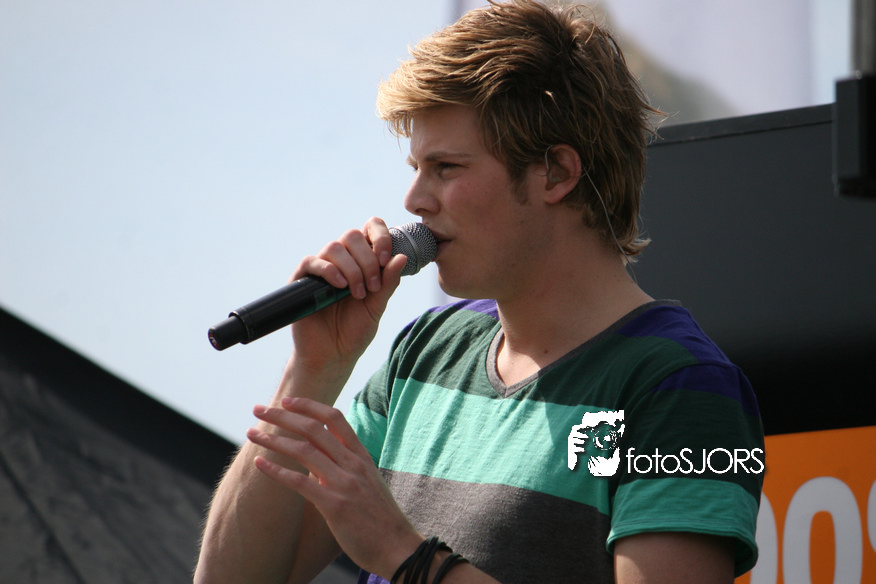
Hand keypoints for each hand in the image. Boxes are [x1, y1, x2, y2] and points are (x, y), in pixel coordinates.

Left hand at [247, 397, 422, 578]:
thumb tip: (317, 462)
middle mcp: (353, 464)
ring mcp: (344, 483)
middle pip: (313, 428)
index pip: (334, 418)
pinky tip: (259, 464)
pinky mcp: (334, 505)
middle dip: (282, 416)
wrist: (398, 547)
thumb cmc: (380, 519)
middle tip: (258, 409)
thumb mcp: (367, 483)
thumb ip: (344, 468)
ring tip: (252, 433)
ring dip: (273, 439)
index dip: (308, 406)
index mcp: (361, 456)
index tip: (287, 401)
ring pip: (303, 450)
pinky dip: (276, 470)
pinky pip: (299, 482)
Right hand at [288, 217, 407, 379]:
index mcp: (361, 261)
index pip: (369, 229)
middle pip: (352, 235)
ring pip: (334, 247)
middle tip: (373, 286)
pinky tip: (340, 287)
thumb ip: (388, 282)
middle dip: (368, 259)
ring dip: (352, 269)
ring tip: (357, 294)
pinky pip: (312, 261)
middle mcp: (341, 261)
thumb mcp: (377, 306)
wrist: (332, 356)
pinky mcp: (302, 281)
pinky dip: (329, 271)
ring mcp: (321, 269)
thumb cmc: (354, 331)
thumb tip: (401, 257)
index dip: (380, 236)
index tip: (386, 260)